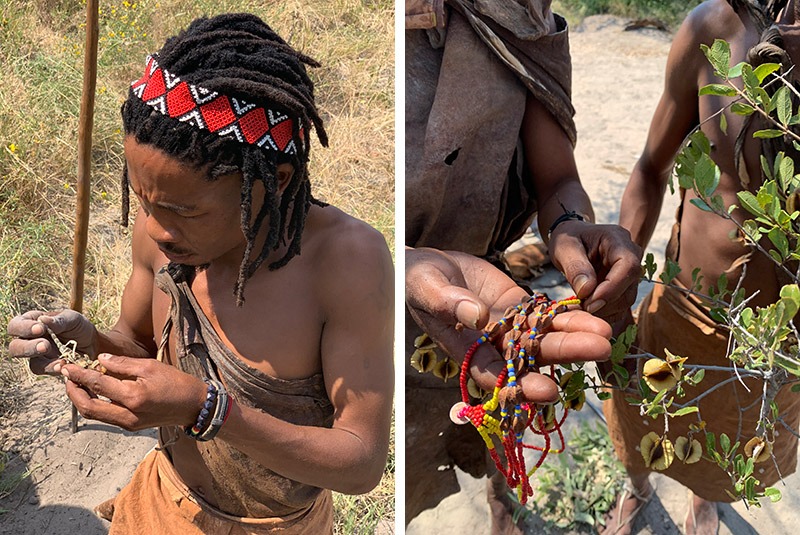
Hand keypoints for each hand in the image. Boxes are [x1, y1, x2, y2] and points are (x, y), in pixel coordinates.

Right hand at [7, 310, 98, 375]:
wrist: (93, 342)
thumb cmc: (78, 326)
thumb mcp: (72, 318)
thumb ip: (59, 320)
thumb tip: (43, 319)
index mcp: (31, 323)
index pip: (16, 325)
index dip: (23, 328)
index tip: (40, 329)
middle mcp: (29, 340)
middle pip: (16, 347)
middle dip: (28, 348)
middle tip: (45, 346)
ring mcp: (37, 356)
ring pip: (30, 362)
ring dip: (43, 363)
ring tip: (59, 360)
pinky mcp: (47, 367)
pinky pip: (45, 371)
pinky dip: (53, 369)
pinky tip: (63, 365)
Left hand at [59, 354, 206, 430]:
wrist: (194, 406)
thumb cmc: (176, 383)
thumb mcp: (151, 366)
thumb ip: (123, 364)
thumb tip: (100, 360)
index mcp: (133, 396)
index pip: (97, 385)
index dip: (79, 374)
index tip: (68, 366)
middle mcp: (127, 414)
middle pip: (87, 406)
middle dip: (72, 392)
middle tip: (67, 377)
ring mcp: (128, 424)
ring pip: (93, 414)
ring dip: (81, 400)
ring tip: (77, 384)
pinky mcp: (130, 427)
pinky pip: (104, 417)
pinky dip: (94, 404)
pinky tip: (95, 392)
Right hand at [406, 247, 611, 402]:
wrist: (425, 264)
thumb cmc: (415, 279)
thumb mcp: (425, 286)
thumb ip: (447, 302)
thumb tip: (476, 317)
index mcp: (464, 349)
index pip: (495, 375)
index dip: (520, 387)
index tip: (548, 391)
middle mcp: (490, 345)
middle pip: (531, 356)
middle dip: (565, 354)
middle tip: (600, 350)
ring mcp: (506, 326)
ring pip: (544, 336)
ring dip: (574, 336)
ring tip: (606, 333)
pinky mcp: (516, 306)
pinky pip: (544, 314)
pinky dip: (567, 316)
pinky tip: (592, 314)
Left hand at [548, 220, 642, 323]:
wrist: (573, 240)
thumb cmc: (569, 239)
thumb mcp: (564, 247)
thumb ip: (575, 266)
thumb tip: (587, 290)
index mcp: (618, 240)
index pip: (627, 266)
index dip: (612, 287)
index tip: (590, 302)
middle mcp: (631, 256)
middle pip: (629, 286)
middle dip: (606, 303)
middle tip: (580, 307)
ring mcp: (629, 272)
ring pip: (626, 299)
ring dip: (604, 310)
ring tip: (580, 307)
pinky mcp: (624, 286)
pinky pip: (620, 305)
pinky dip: (604, 312)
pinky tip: (587, 310)